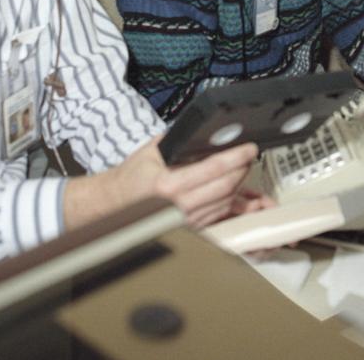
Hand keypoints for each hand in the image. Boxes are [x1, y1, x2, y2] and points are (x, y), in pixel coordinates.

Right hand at [66, 137, 257, 229]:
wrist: (113, 206)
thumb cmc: (131, 178)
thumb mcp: (152, 151)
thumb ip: (178, 141)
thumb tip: (206, 132)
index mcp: (168, 185)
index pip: (213, 169)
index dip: (236, 157)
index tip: (249, 148)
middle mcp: (178, 207)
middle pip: (225, 187)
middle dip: (242, 169)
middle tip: (249, 155)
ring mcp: (185, 222)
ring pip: (225, 203)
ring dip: (240, 186)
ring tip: (243, 168)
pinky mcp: (189, 230)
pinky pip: (219, 216)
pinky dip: (232, 203)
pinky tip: (239, 193)